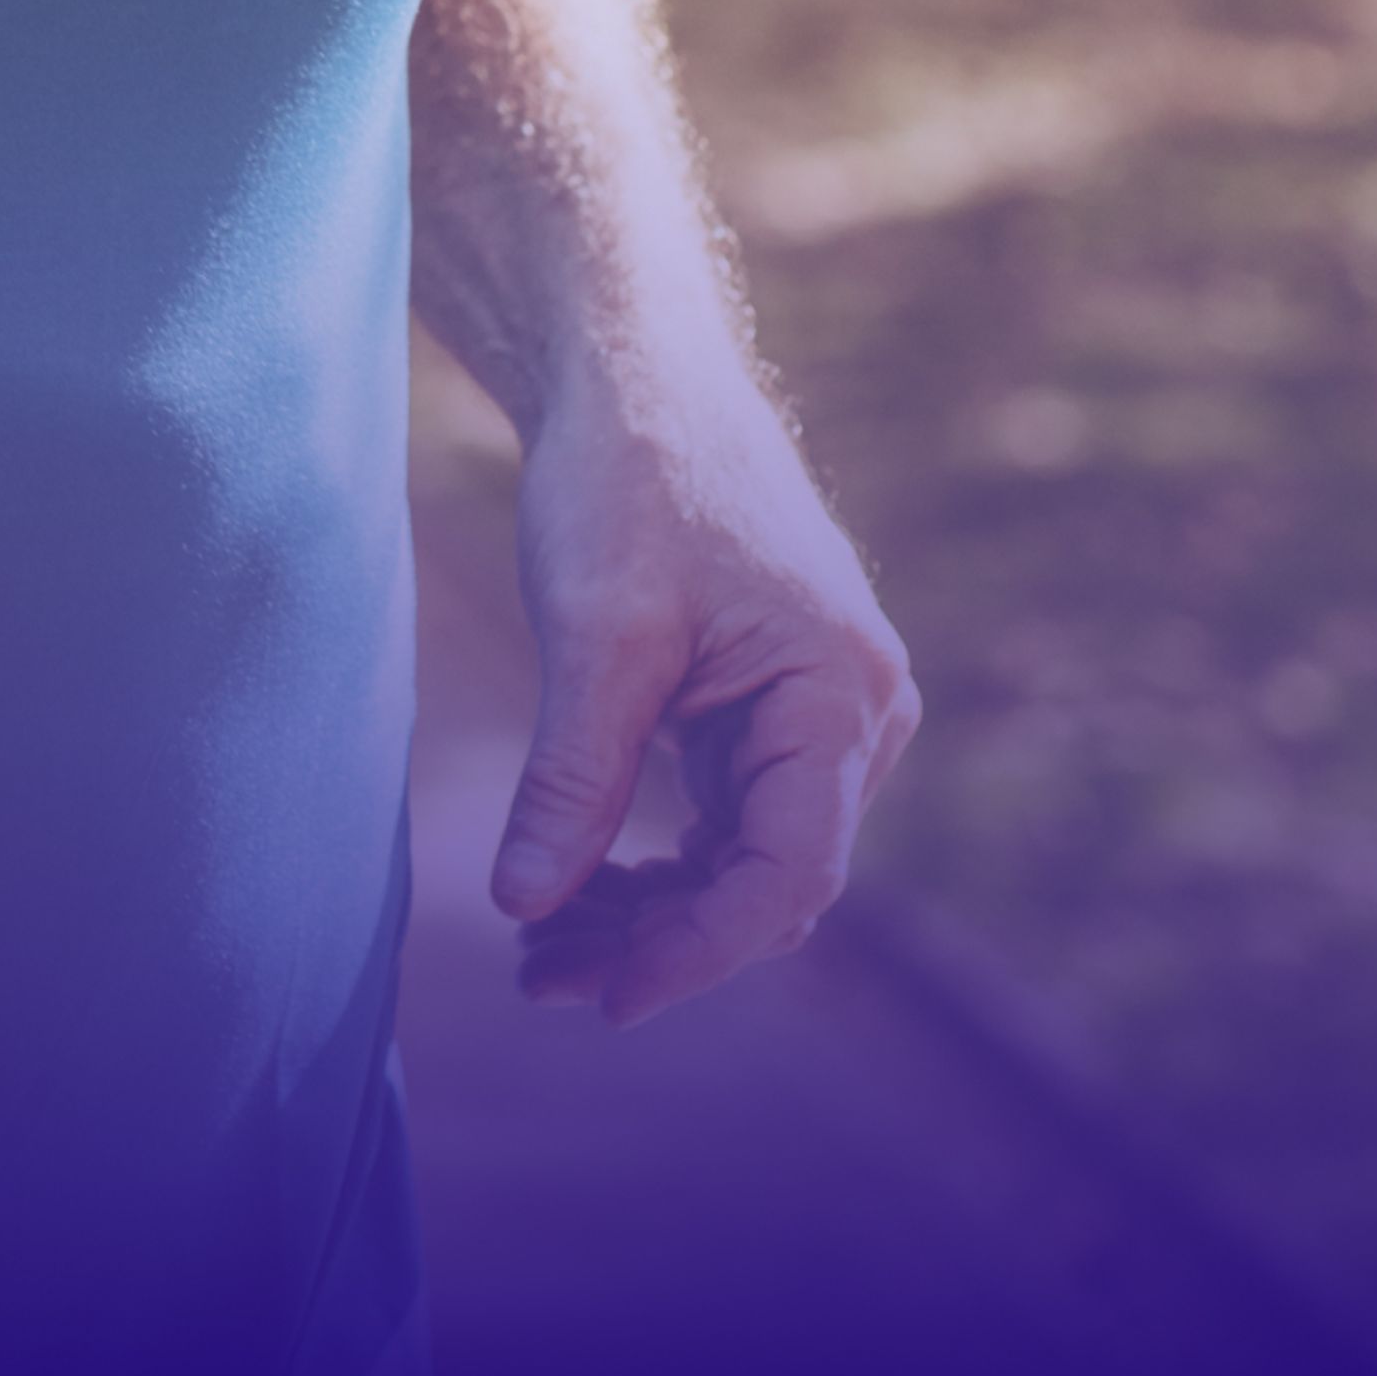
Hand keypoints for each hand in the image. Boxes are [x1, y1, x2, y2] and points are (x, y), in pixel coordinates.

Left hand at [490, 378, 917, 1027]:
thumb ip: (571, 776)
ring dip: (648, 911)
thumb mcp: (593, 632)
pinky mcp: (766, 710)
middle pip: (767, 882)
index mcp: (839, 697)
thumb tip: (523, 906)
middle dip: (657, 940)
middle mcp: (853, 718)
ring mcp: (814, 716)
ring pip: (741, 861)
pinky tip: (570, 888)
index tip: (606, 1000)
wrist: (634, 375)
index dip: (699, 951)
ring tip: (536, 950)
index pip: (787, 875)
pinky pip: (724, 819)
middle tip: (536, 980)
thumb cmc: (628, 480)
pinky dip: (653, 859)